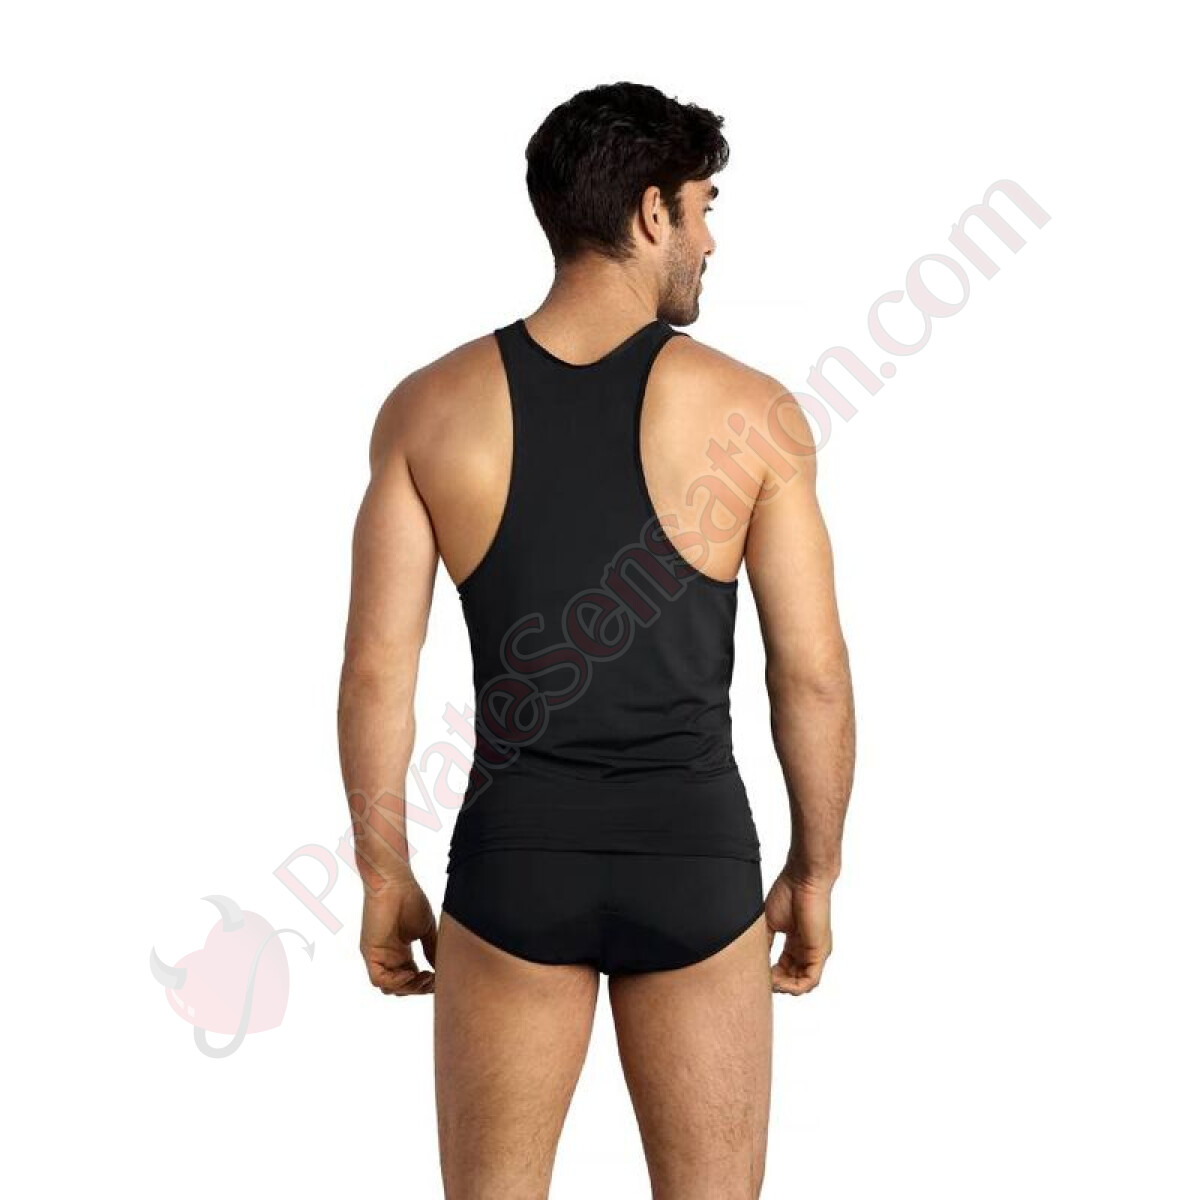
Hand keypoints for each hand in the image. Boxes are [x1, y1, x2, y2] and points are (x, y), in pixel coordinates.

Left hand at [359, 878, 437, 995]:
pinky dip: (395, 983)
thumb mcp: (426, 929)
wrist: (395, 882)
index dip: (425, 983)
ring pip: (390, 988)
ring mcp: (378, 956)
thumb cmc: (410, 899)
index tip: (440, 978)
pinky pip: (378, 979)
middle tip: (433, 979)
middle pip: (402, 987)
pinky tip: (410, 974)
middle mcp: (388, 957)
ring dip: (409, 988)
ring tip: (424, 977)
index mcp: (400, 951)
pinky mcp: (370, 953)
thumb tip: (441, 970)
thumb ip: (432, 950)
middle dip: (419, 988)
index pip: (411, 978)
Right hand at [764, 871, 832, 995]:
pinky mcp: (819, 953)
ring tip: (769, 981)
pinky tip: (778, 981)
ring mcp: (815, 953)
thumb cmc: (787, 894)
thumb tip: (754, 961)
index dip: (770, 974)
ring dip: (783, 987)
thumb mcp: (769, 923)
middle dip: (776, 983)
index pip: (784, 967)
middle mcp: (807, 950)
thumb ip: (765, 943)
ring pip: (801, 983)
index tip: (757, 973)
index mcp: (796, 942)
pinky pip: (809, 981)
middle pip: (792, 978)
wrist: (803, 880)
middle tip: (761, 980)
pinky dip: (793, 986)